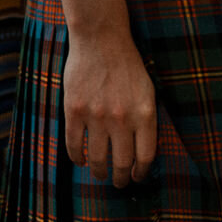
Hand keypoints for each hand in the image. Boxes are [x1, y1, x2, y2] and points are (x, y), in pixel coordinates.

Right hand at [62, 27, 157, 186]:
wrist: (101, 39)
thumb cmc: (127, 64)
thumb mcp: (147, 92)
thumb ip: (145, 120)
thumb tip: (141, 152)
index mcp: (145, 115)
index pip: (145, 157)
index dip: (140, 172)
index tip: (136, 176)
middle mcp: (122, 118)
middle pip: (122, 162)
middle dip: (120, 178)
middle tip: (117, 182)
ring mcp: (96, 115)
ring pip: (98, 158)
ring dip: (99, 171)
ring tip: (99, 174)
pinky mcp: (74, 109)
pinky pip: (74, 143)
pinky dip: (77, 157)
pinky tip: (80, 160)